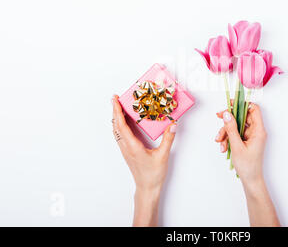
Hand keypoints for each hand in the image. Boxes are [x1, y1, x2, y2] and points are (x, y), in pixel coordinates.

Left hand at [112, 94, 175, 225]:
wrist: (147, 188)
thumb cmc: (153, 175)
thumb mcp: (163, 155)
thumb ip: (168, 139)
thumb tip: (172, 124)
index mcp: (132, 146)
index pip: (121, 125)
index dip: (117, 111)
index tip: (115, 100)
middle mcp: (126, 147)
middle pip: (116, 126)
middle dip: (115, 111)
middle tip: (115, 99)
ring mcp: (125, 150)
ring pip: (116, 131)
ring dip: (116, 118)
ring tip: (119, 107)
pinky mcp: (128, 152)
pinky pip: (120, 135)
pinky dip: (120, 126)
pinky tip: (125, 123)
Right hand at [216, 103, 266, 184]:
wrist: (250, 180)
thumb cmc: (248, 166)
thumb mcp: (237, 146)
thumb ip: (231, 129)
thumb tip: (228, 114)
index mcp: (259, 130)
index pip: (253, 109)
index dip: (242, 104)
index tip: (230, 104)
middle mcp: (256, 131)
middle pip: (242, 116)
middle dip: (229, 120)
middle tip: (219, 118)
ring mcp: (250, 136)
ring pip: (236, 126)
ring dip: (226, 132)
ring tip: (220, 142)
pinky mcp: (245, 141)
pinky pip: (235, 134)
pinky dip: (227, 138)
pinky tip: (223, 147)